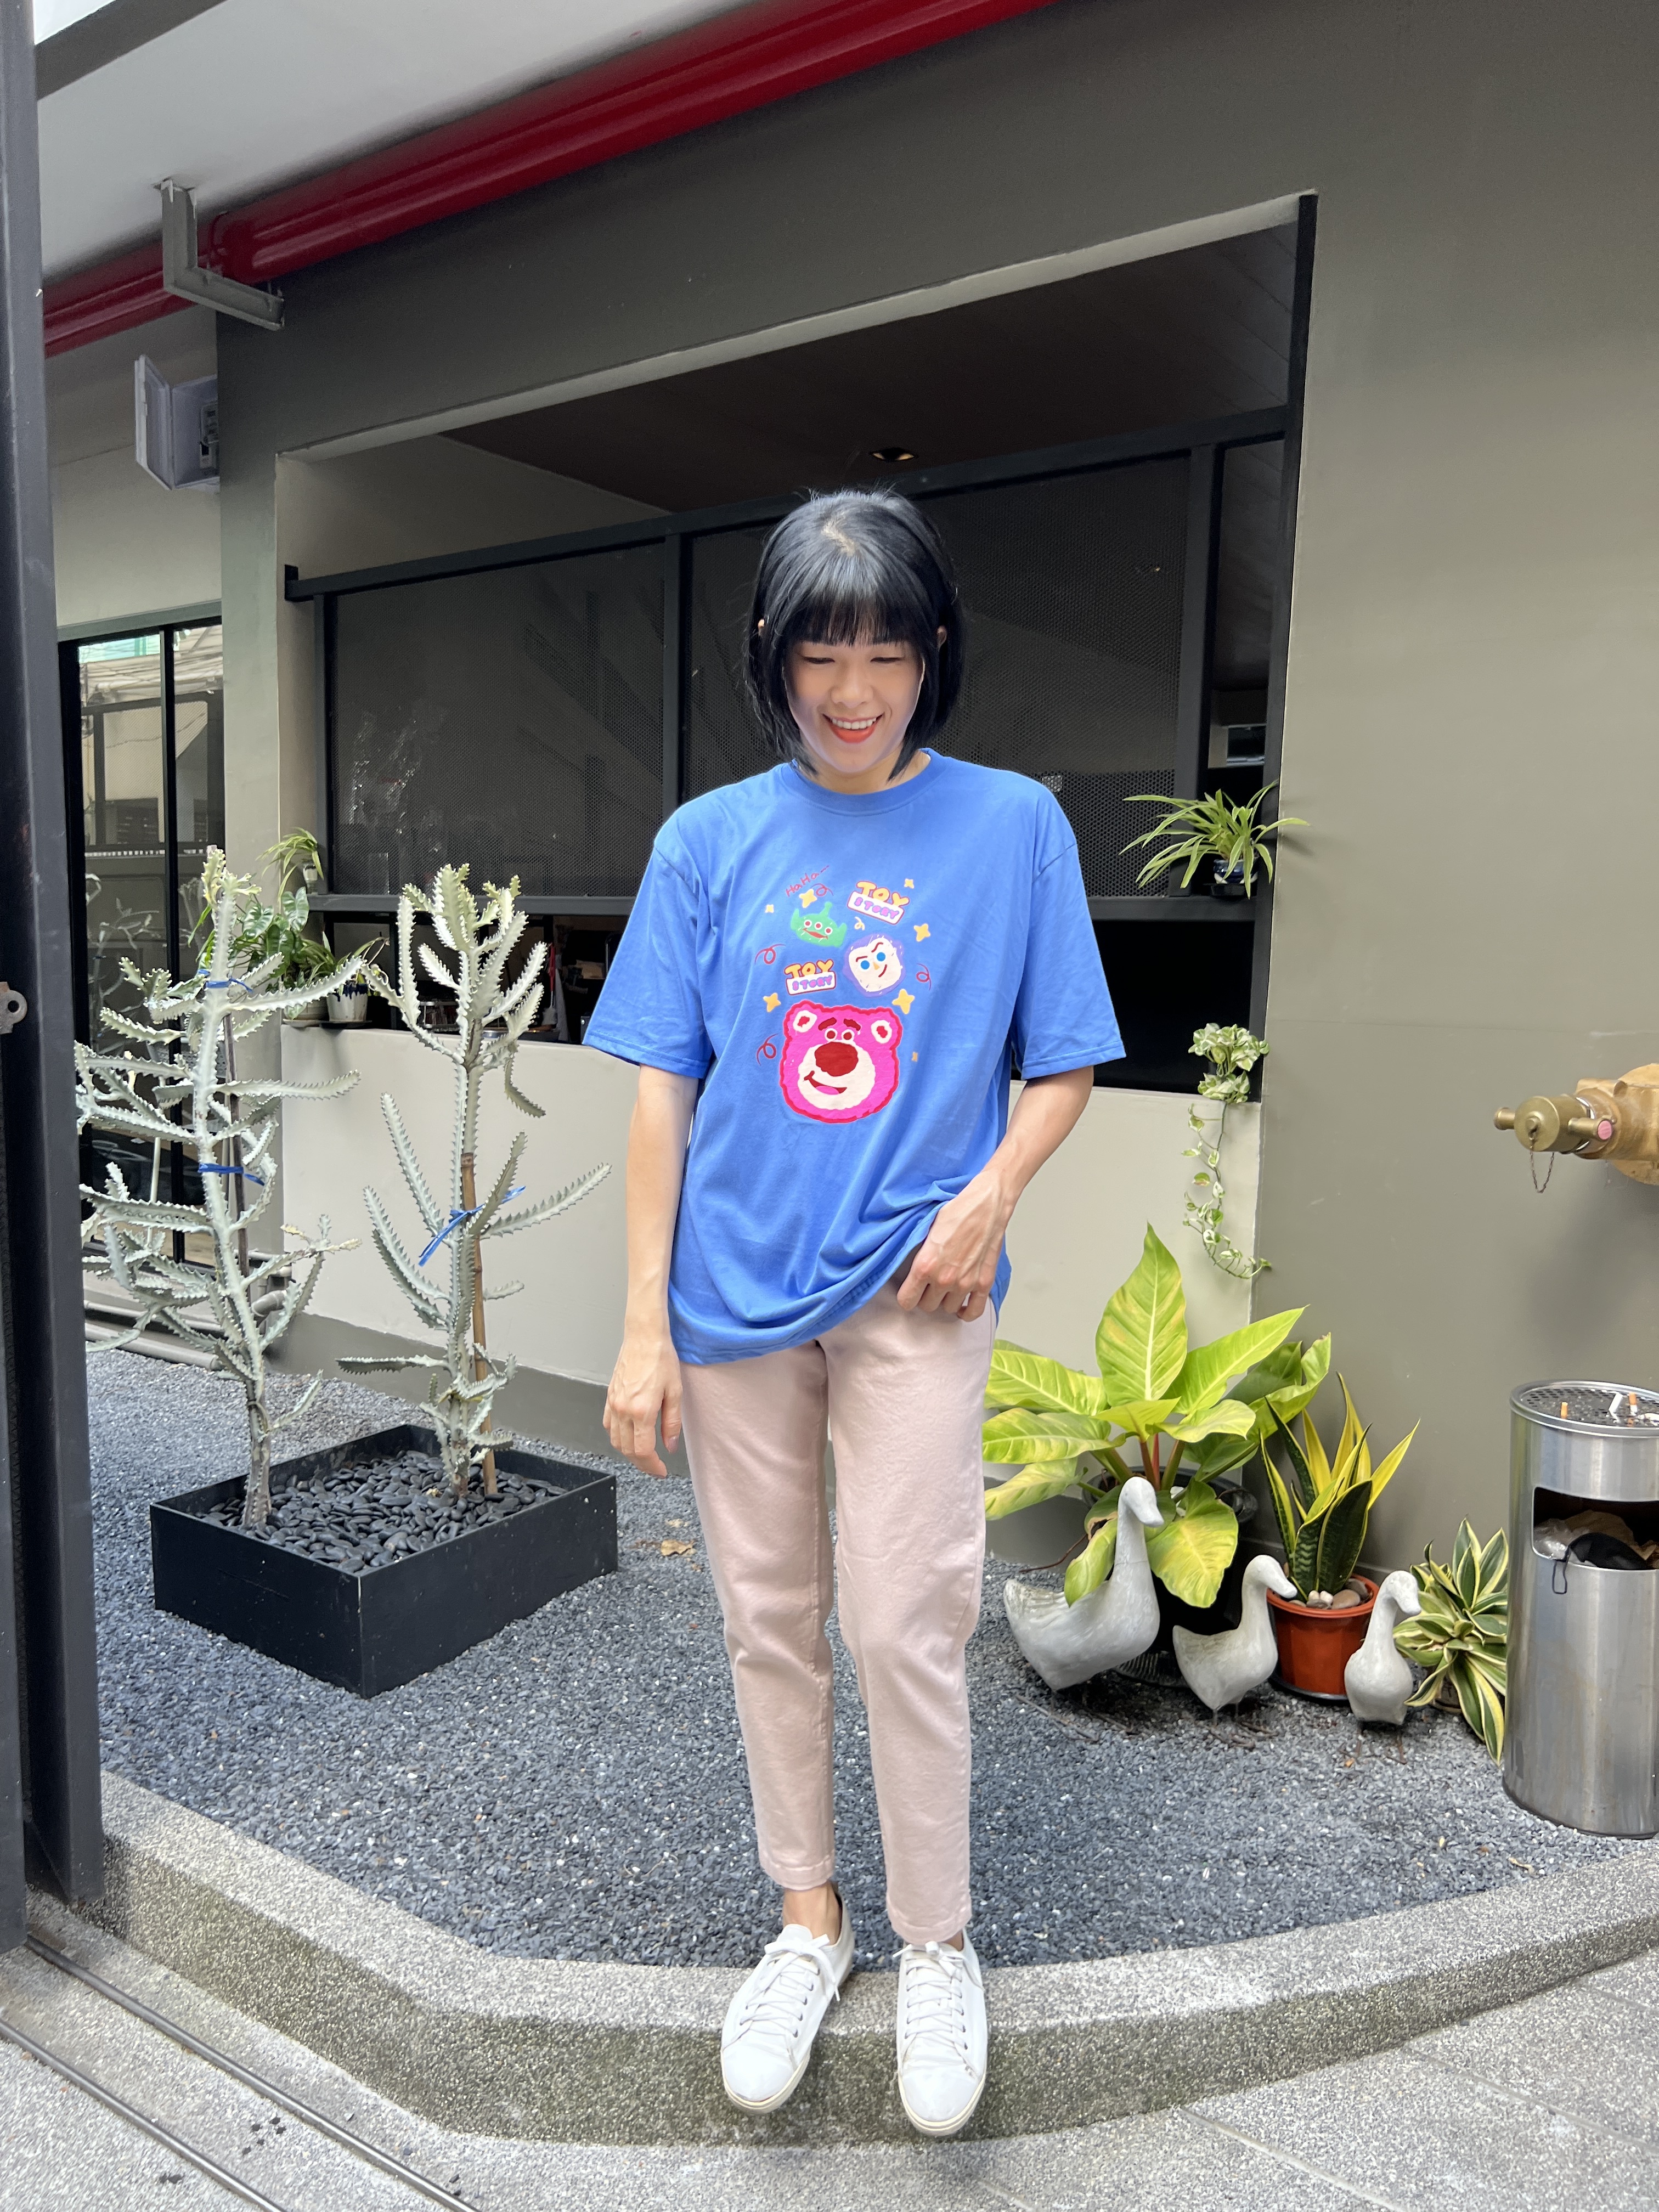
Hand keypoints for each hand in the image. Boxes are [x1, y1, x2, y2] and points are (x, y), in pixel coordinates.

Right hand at [604, 1322, 682, 1476]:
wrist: (644, 1337)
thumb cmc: (660, 1358)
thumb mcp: (675, 1393)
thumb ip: (672, 1423)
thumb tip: (670, 1446)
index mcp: (641, 1410)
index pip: (643, 1451)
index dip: (652, 1466)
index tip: (661, 1470)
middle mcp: (624, 1409)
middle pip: (628, 1450)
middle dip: (642, 1464)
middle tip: (655, 1466)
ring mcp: (614, 1403)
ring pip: (616, 1441)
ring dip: (629, 1453)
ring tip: (644, 1454)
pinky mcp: (610, 1397)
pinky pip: (609, 1425)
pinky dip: (617, 1437)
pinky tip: (628, 1436)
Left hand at [896, 1169, 1012, 1320]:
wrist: (987, 1205)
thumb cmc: (958, 1211)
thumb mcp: (926, 1229)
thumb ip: (918, 1255)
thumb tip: (911, 1269)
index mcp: (925, 1265)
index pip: (906, 1301)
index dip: (907, 1296)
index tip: (910, 1291)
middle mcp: (944, 1279)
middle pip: (927, 1306)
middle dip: (926, 1297)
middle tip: (930, 1285)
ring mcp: (965, 1283)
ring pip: (948, 1309)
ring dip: (946, 1300)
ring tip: (946, 1287)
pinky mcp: (984, 1283)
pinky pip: (973, 1312)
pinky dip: (966, 1312)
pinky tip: (962, 1304)